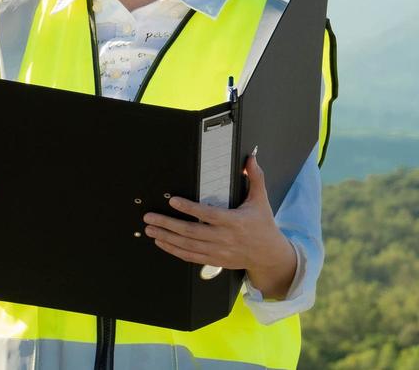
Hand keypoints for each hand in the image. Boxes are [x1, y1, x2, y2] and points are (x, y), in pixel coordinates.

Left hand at [143, 153, 297, 298]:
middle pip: (191, 232)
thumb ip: (255, 177)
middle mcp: (224, 238)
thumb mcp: (261, 200)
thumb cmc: (263, 225)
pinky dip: (174, 250)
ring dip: (167, 237)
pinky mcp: (214, 260)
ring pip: (187, 245)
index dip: (190, 208)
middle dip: (168, 224)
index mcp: (234, 221)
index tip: (173, 201)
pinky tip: (162, 243)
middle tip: (150, 217)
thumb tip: (251, 158)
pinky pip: (190, 256)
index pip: (208, 214)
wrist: (267, 255)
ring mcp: (217, 251)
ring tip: (151, 229)